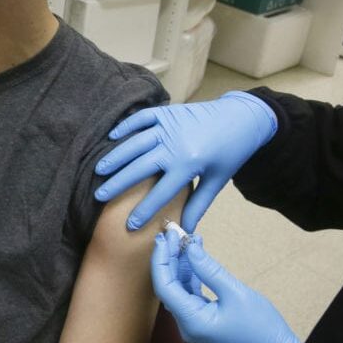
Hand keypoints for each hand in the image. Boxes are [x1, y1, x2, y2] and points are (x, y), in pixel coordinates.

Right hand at [94, 91, 277, 231]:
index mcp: (189, 164)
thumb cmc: (231, 152)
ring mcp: (169, 126)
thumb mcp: (217, 181)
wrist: (243, 118)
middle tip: (100, 196)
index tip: (129, 225)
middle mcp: (175, 144)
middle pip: (140, 168)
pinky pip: (141, 119)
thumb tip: (184, 230)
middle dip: (118, 184)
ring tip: (99, 170)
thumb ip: (198, 205)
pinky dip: (125, 127)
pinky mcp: (167, 112)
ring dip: (116, 157)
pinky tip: (111, 138)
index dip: (144, 211)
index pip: (161, 193)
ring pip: (135, 143)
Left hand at [151, 233, 314, 342]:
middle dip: (169, 258)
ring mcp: (193, 322)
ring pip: (178, 288)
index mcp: (192, 321)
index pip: (164, 286)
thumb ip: (209, 269)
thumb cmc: (261, 327)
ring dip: (181, 263)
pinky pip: (190, 293)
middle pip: (168, 286)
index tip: (164, 238)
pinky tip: (196, 255)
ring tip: (186, 239)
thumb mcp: (236, 292)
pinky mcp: (201, 318)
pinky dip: (192, 274)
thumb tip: (190, 248)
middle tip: (172, 233)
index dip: (161, 260)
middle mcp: (186, 324)